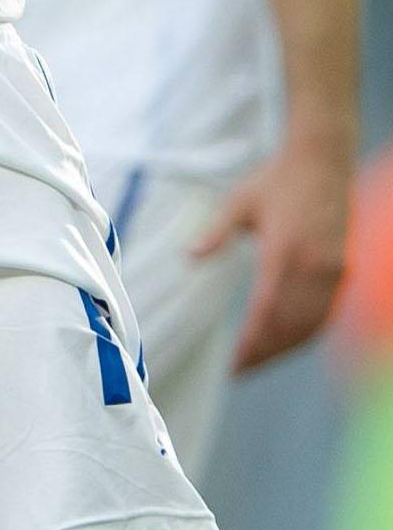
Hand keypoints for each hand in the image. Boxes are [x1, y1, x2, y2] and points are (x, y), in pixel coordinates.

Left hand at [193, 137, 353, 369]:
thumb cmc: (275, 180)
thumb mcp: (239, 202)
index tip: (234, 363)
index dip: (252, 343)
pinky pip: (325, 312)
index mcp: (283, 252)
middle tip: (241, 369)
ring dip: (286, 348)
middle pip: (289, 327)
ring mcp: (331, 271)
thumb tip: (188, 257)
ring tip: (259, 360)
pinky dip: (307, 333)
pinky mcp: (342, 269)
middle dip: (266, 353)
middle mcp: (312, 267)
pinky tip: (288, 341)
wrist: (322, 160)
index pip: (267, 312)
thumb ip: (215, 233)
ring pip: (310, 324)